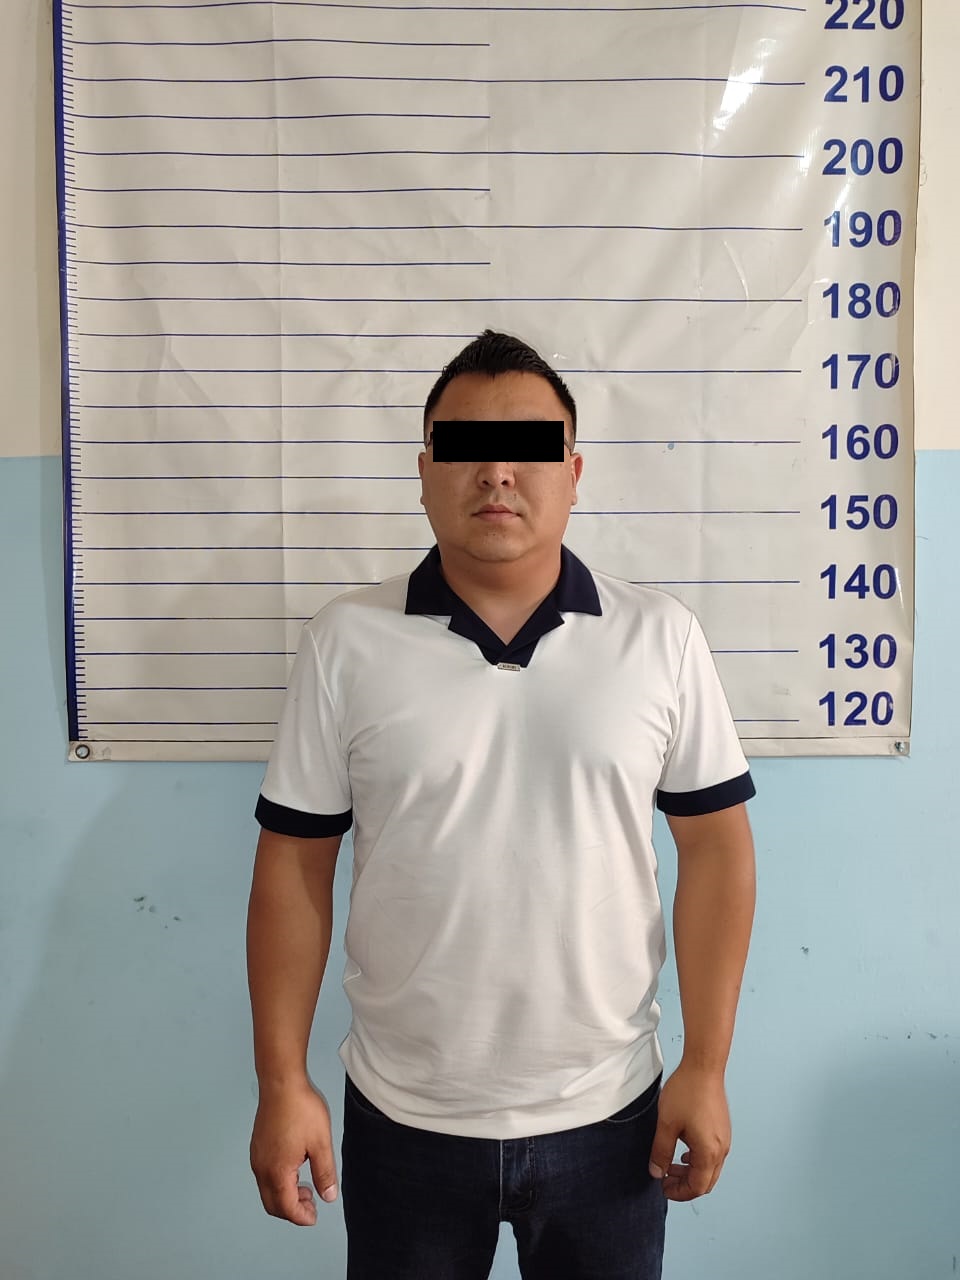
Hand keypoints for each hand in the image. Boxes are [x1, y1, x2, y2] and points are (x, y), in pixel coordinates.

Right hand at [250, 1079, 338, 1224]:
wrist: (281, 1083)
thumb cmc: (301, 1109)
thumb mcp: (321, 1142)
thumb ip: (324, 1173)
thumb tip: (328, 1197)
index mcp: (276, 1171)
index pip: (286, 1208)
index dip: (301, 1216)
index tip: (315, 1215)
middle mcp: (261, 1168)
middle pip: (272, 1204)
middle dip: (291, 1210)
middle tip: (312, 1203)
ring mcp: (256, 1157)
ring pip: (267, 1191)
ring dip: (285, 1196)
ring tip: (306, 1186)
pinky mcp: (257, 1147)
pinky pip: (264, 1176)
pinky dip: (278, 1183)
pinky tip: (295, 1169)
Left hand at [647, 1062, 730, 1200]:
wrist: (703, 1067)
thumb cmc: (687, 1092)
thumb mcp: (667, 1124)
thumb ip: (660, 1151)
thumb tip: (657, 1172)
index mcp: (709, 1152)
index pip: (697, 1187)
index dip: (679, 1192)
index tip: (663, 1187)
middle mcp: (721, 1149)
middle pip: (706, 1181)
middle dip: (685, 1185)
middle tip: (665, 1179)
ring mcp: (724, 1138)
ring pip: (710, 1169)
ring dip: (691, 1172)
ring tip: (671, 1164)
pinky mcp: (722, 1129)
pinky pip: (712, 1154)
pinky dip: (698, 1160)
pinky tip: (683, 1151)